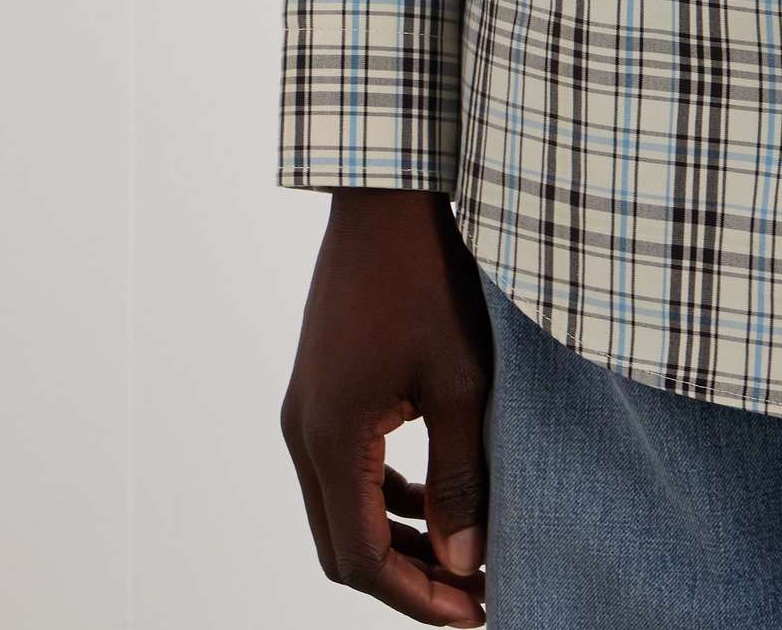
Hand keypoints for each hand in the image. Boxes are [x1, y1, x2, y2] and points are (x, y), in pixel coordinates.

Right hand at [280, 189, 492, 624]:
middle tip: (475, 594)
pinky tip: (436, 495)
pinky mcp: (322, 386)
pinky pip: (346, 468)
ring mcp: (307, 408)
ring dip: (399, 540)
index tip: (478, 613)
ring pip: (343, 508)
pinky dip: (388, 495)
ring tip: (465, 555)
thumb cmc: (429, 277)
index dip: (418, 598)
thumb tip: (466, 563)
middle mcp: (303, 432)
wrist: (389, 194)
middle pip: (343, 545)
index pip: (362, 559)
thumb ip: (460, 477)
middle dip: (408, 580)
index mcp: (331, 439)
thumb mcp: (460, 380)